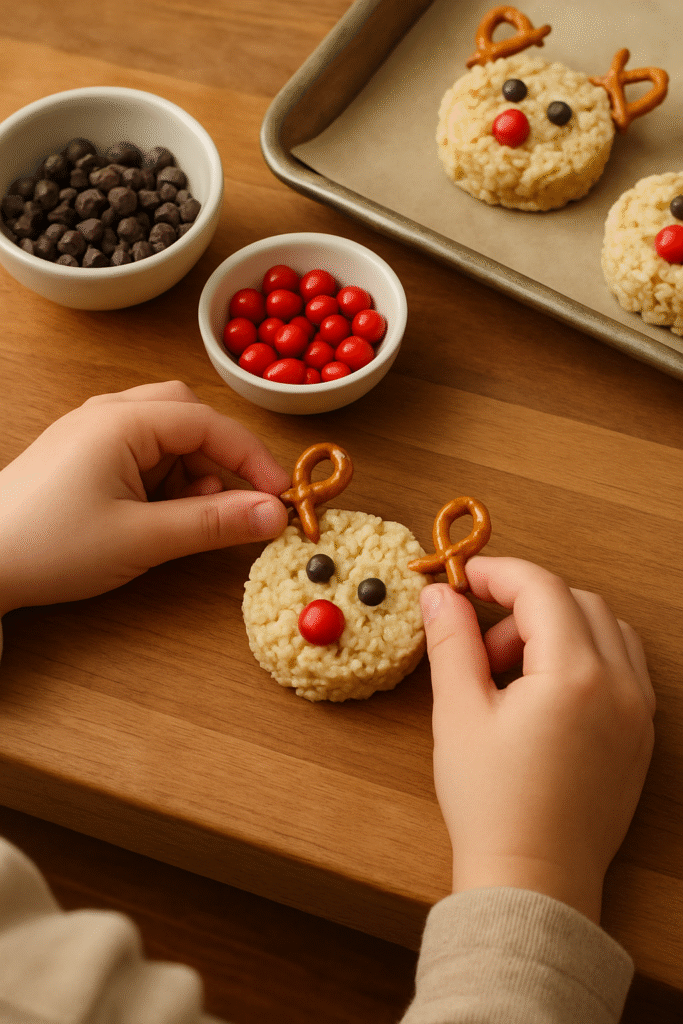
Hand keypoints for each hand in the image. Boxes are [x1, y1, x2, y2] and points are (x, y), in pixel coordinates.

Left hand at [0, 381, 290, 614]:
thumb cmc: (49, 545)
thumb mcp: (143, 538)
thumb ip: (213, 523)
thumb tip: (273, 515)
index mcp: (121, 420)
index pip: (209, 423)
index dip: (252, 458)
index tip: (280, 496)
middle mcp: (107, 413)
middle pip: (188, 415)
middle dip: (219, 456)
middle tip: (236, 499)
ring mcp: (92, 432)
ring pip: (166, 434)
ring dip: (191, 470)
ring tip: (186, 517)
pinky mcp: (84, 456)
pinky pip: (141, 453)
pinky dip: (164, 480)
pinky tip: (158, 515)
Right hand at [420, 556, 654, 923]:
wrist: (532, 882)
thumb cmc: (492, 805)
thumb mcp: (458, 713)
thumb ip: (451, 643)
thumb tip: (439, 595)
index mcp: (575, 675)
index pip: (542, 589)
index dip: (498, 574)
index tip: (463, 580)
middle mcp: (620, 686)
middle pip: (578, 602)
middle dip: (525, 606)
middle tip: (483, 645)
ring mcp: (637, 712)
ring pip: (606, 631)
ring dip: (558, 629)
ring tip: (513, 676)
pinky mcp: (639, 736)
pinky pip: (622, 667)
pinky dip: (583, 658)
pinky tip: (543, 695)